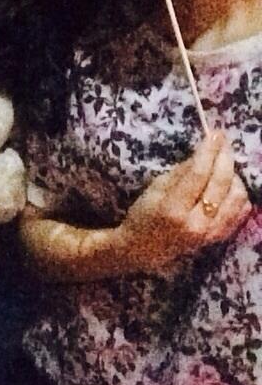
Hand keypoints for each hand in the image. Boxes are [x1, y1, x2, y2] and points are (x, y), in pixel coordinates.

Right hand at [118, 130, 250, 274]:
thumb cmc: (143, 215)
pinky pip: (242, 211)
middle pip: (221, 183)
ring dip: (234, 176)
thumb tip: (203, 151)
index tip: (215, 134)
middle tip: (223, 141)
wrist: (143, 249)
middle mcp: (196, 223)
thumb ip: (181, 172)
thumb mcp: (154, 189)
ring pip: (238, 197)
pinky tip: (228, 185)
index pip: (198, 174)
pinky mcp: (220, 237)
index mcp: (173, 209)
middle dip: (224, 157)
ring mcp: (211, 233)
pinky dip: (239, 194)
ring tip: (223, 166)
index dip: (208, 151)